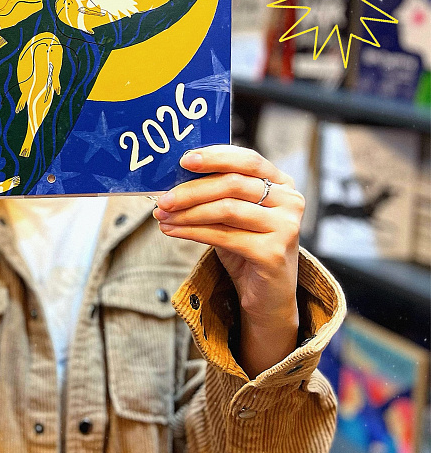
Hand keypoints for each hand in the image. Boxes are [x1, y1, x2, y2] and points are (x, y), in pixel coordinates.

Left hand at [154, 145, 303, 376]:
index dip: (215, 156)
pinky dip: (191, 231)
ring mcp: (286, 227)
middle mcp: (290, 201)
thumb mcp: (233, 214)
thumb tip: (173, 179)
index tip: (184, 160)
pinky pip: (223, 236)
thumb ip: (216, 192)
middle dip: (191, 190)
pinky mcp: (273, 253)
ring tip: (162, 216)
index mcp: (282, 183)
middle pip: (232, 184)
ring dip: (187, 212)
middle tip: (163, 198)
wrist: (268, 296)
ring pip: (226, 209)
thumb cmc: (247, 247)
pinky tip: (173, 231)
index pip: (248, 159)